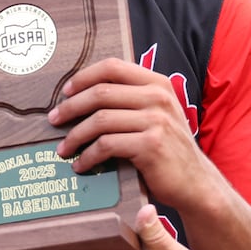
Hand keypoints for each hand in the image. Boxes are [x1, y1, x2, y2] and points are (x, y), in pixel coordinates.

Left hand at [48, 58, 212, 209]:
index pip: (112, 67)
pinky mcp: (150, 146)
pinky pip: (106, 146)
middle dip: (71, 107)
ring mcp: (156, 121)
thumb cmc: (168, 149)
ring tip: (63, 148)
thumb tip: (85, 95)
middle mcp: (158, 97)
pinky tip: (81, 165)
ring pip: (100, 120)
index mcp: (157, 83)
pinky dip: (88, 156)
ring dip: (75, 136)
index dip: (84, 77)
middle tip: (54, 120)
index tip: (65, 92)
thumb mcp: (157, 115)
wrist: (195, 182)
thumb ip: (132, 100)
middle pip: (100, 93)